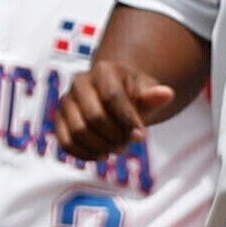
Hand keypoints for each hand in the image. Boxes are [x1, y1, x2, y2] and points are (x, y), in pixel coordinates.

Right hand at [55, 60, 180, 163]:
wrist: (114, 95)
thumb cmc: (134, 94)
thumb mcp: (147, 92)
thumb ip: (154, 96)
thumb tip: (167, 94)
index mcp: (103, 70)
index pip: (112, 97)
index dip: (127, 120)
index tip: (141, 138)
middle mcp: (79, 82)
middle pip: (94, 117)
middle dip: (114, 136)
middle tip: (128, 145)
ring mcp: (66, 101)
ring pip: (78, 132)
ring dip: (101, 147)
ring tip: (116, 149)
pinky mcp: (58, 120)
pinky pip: (65, 142)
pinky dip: (84, 154)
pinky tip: (101, 156)